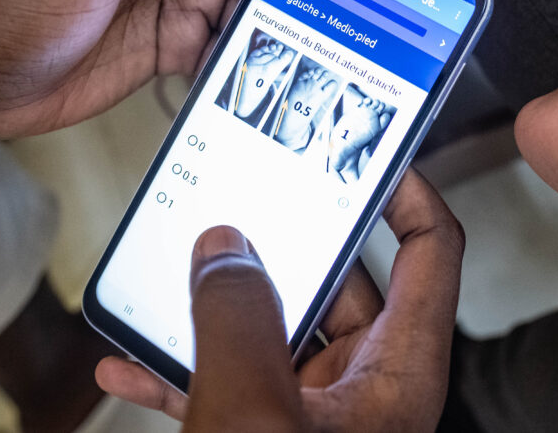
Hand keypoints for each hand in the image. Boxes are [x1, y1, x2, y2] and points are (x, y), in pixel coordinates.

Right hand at [96, 170, 464, 431]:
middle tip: (243, 197)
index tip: (366, 152)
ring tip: (170, 272)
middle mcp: (365, 389)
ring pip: (272, 334)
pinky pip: (230, 389)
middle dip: (283, 243)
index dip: (408, 192)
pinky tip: (126, 365)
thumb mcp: (254, 415)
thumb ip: (238, 319)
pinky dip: (183, 372)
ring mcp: (315, 419)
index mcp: (397, 372)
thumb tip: (226, 247)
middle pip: (339, 284)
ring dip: (216, 307)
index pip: (430, 253)